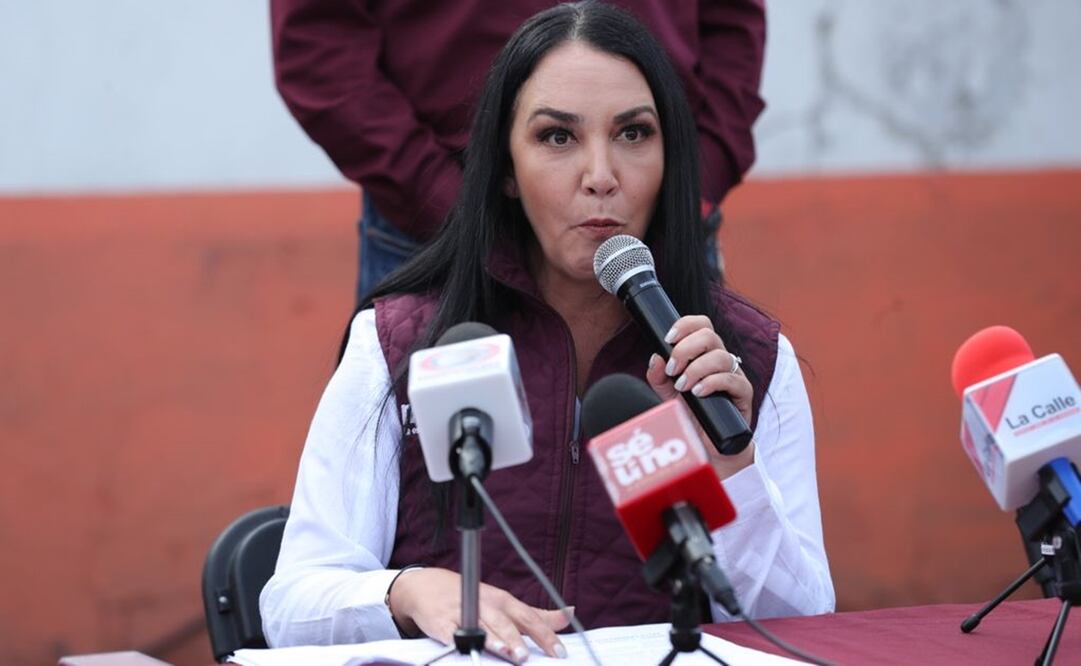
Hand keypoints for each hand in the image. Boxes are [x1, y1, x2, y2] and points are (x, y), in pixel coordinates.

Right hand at [389, 567, 570, 661]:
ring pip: (480, 627)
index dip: (544, 635)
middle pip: (505, 623)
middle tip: (526, 656)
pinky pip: (451, 633)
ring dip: (493, 640)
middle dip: (516, 639)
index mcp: (505, 602)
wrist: (430, 586)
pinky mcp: (441, 622)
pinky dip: (458, 641)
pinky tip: (467, 649)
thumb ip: (537, 614)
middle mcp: (487, 605)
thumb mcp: (507, 604)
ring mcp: (463, 612)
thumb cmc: (476, 600)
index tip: (559, 652)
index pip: (529, 618)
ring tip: (506, 652)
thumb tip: (570, 614)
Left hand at [645, 315, 754, 476]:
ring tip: (683, 387)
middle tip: (673, 370)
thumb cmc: (692, 416)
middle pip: (709, 335)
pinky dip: (712, 383)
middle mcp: (720, 360)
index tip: (667, 338)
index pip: (701, 326)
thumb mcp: (669, 395)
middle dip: (686, 349)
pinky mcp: (743, 393)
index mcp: (704, 354)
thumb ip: (659, 378)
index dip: (685, 325)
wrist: (708, 446)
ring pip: (720, 356)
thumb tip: (655, 358)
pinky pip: (731, 379)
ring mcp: (734, 375)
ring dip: (696, 369)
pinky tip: (698, 393)